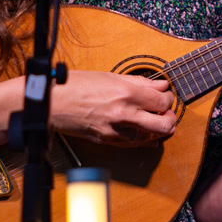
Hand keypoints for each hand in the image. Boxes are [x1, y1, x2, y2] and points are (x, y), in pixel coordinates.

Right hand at [48, 70, 176, 145]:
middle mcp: (124, 114)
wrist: (50, 104)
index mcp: (125, 93)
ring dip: (157, 129)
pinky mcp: (108, 141)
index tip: (164, 95)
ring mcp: (116, 131)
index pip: (163, 101)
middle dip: (170, 117)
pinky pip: (135, 144)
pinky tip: (144, 132)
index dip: (168, 98)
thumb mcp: (109, 76)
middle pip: (165, 124)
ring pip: (153, 137)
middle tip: (166, 112)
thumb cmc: (74, 86)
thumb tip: (159, 84)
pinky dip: (144, 139)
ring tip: (153, 119)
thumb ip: (139, 82)